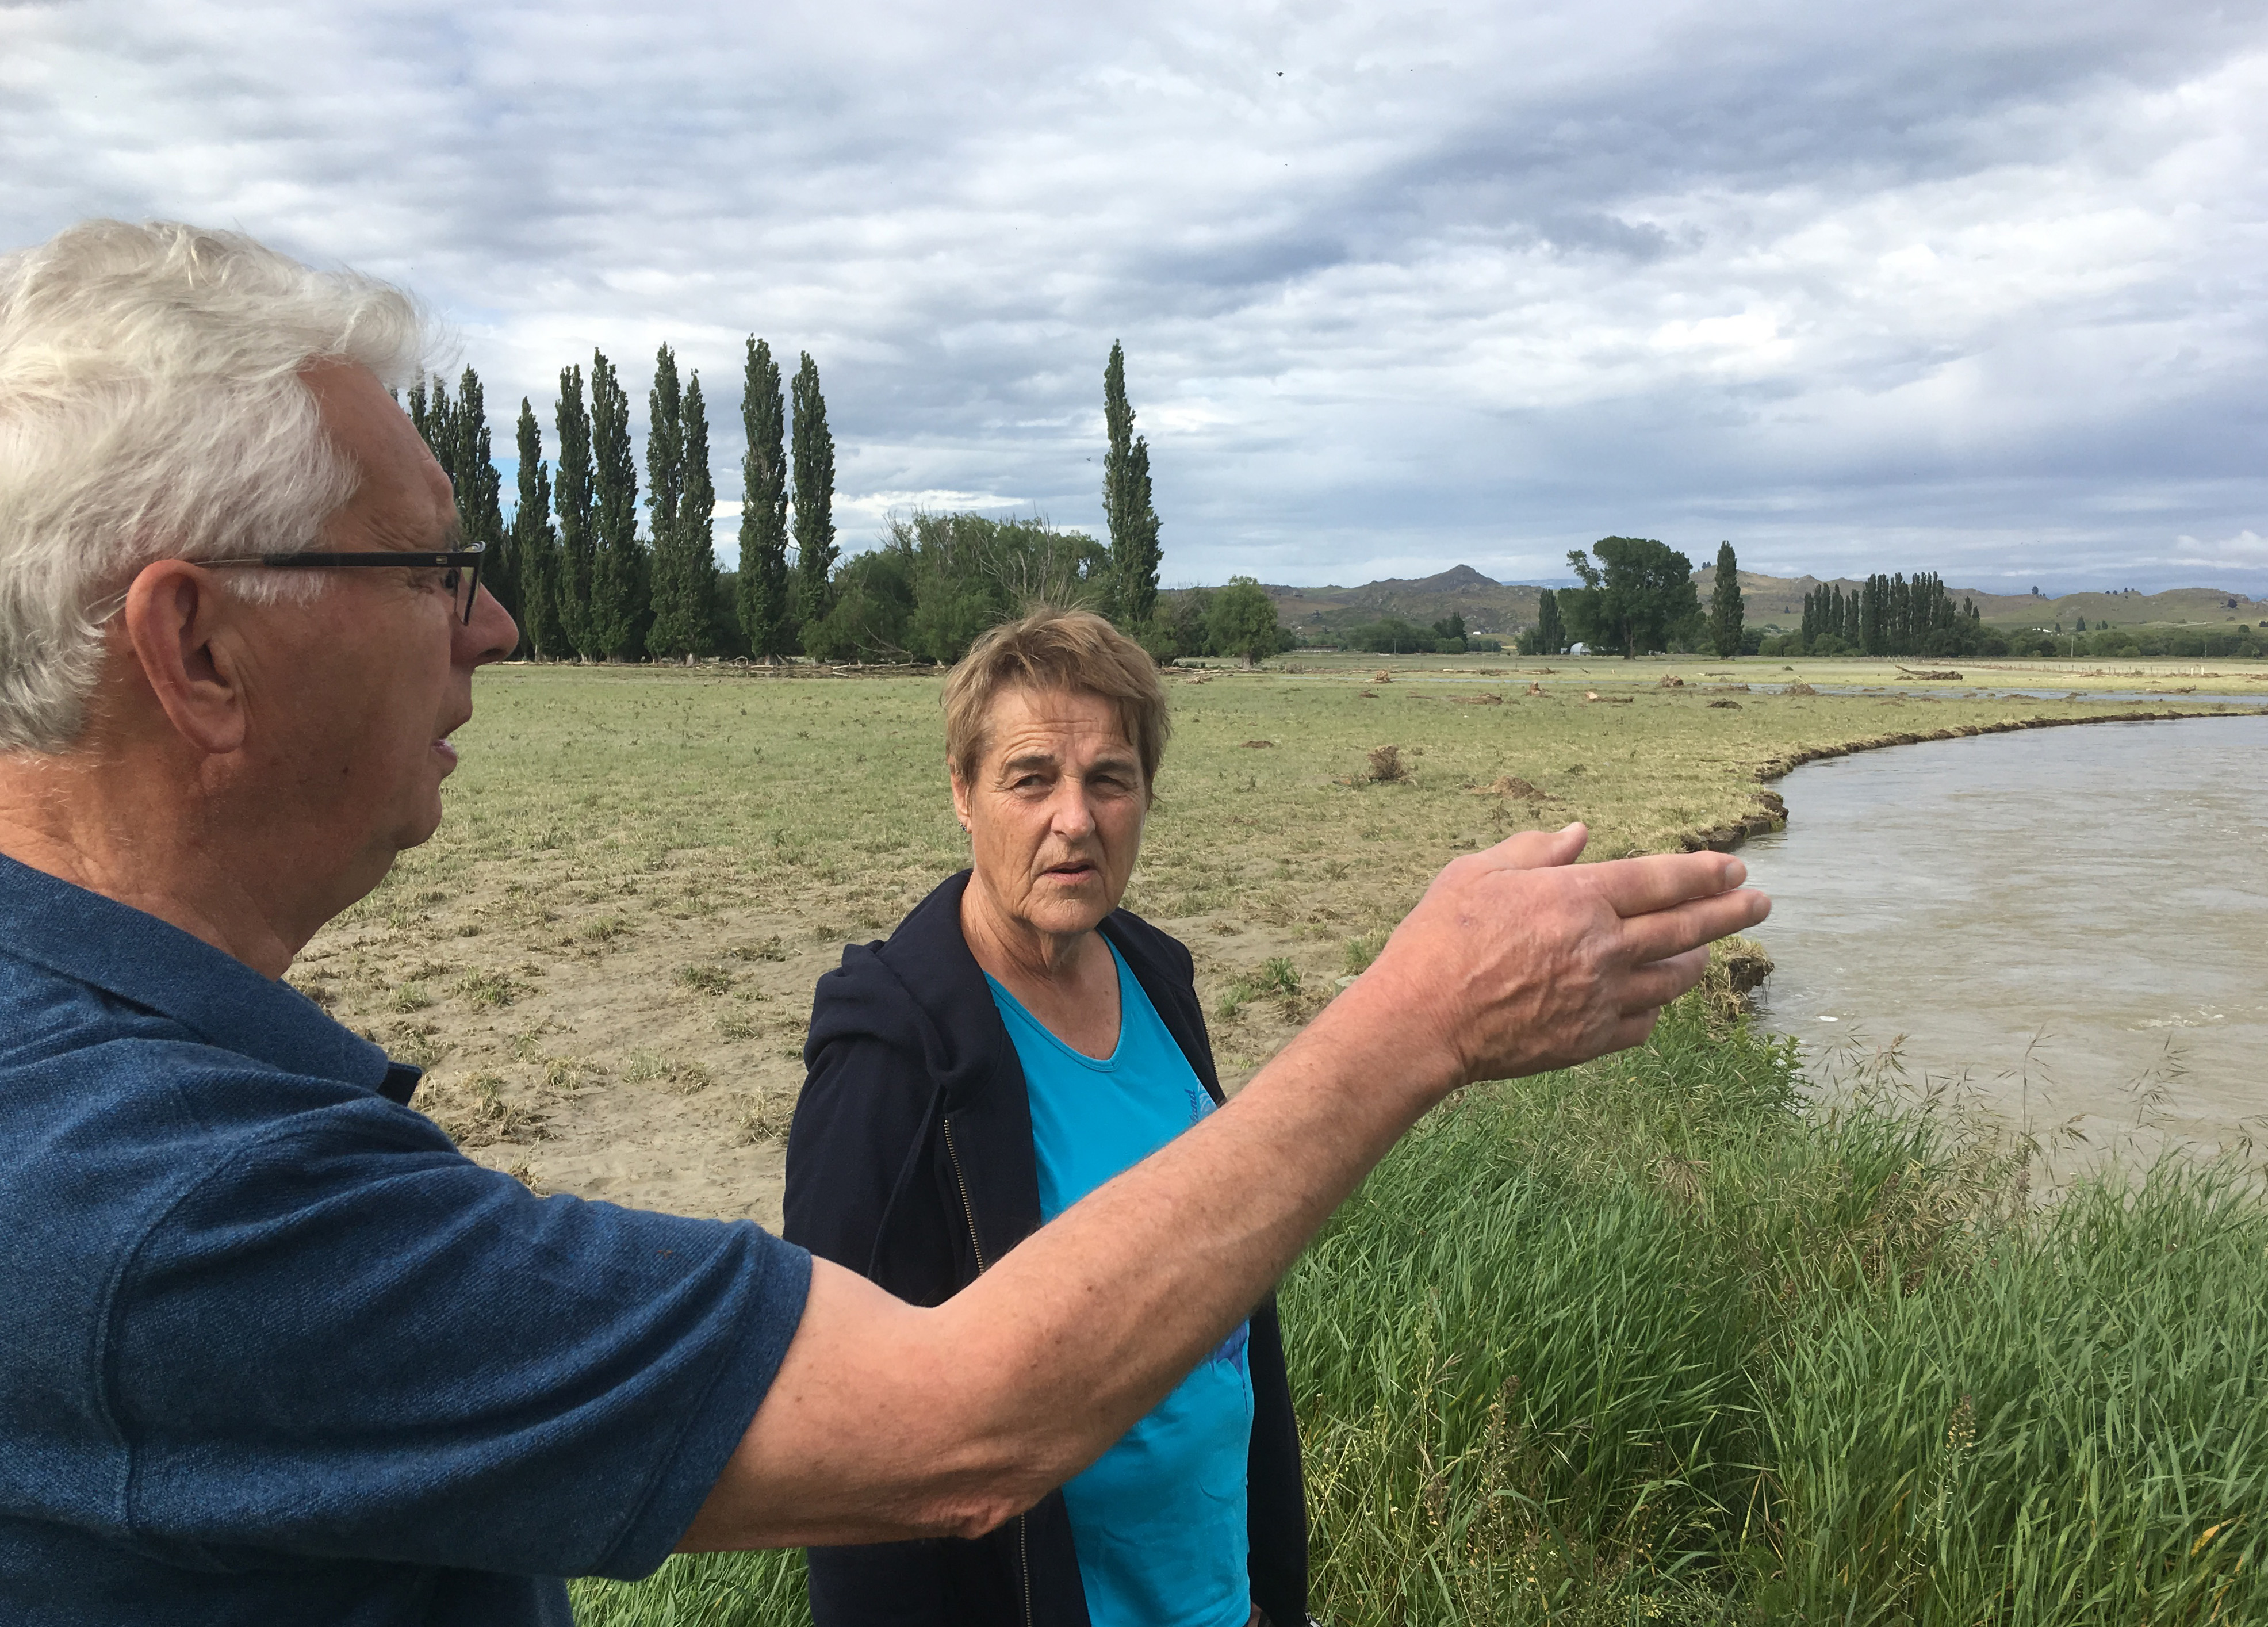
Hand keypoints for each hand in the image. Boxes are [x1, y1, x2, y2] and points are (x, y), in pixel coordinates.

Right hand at [1359, 823, 1769, 1087]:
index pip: (1661, 879)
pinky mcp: (1590, 1040)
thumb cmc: (1438, 940)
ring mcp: (1602, 998)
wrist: (1421, 1023)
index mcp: (1577, 898)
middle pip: (1686, 926)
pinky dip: (1656, 1007)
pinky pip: (1645, 1022)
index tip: (1735, 869)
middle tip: (1760, 903)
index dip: (1704, 872)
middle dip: (1731, 912)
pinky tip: (1655, 999)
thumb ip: (1534, 850)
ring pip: (1674, 978)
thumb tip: (1580, 835)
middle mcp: (1602, 947)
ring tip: (1707, 950)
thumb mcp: (1475, 874)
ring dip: (1698, 960)